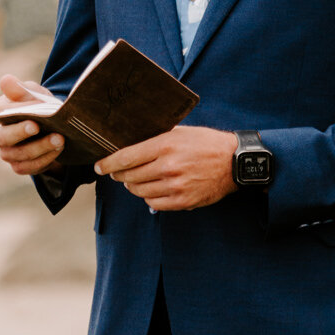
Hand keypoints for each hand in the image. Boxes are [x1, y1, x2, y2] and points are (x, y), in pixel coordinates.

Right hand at [0, 74, 65, 177]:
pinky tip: (58, 150)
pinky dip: (44, 159)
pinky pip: (28, 167)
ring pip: (18, 155)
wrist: (51, 125)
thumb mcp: (33, 93)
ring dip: (40, 148)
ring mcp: (7, 153)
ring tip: (59, 138)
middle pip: (3, 138)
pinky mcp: (19, 166)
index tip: (32, 113)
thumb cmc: (37, 105)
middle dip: (21, 133)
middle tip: (38, 126)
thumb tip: (6, 80)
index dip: (13, 111)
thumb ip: (21, 89)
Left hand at [96, 125, 238, 211]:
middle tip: (117, 172)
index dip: (108, 163)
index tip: (99, 166)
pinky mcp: (183, 201)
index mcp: (165, 145)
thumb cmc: (206, 143)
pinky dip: (147, 197)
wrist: (235, 162)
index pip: (126, 157)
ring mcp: (175, 186)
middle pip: (129, 176)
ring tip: (135, 180)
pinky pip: (153, 203)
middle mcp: (168, 166)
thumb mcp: (181, 132)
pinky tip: (150, 189)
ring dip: (132, 186)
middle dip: (118, 175)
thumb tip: (129, 144)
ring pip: (139, 190)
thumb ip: (156, 138)